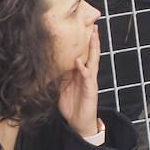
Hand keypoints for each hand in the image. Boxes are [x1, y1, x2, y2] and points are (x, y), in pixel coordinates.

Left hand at [58, 23, 100, 137]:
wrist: (79, 122)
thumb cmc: (72, 106)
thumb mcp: (62, 88)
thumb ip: (61, 76)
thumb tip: (55, 65)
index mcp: (81, 74)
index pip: (84, 54)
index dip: (85, 43)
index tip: (84, 29)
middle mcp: (87, 74)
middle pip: (92, 54)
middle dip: (93, 40)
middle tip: (94, 26)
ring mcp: (90, 80)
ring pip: (93, 61)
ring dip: (93, 48)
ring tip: (93, 36)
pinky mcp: (91, 88)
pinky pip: (87, 76)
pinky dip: (83, 68)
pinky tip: (79, 61)